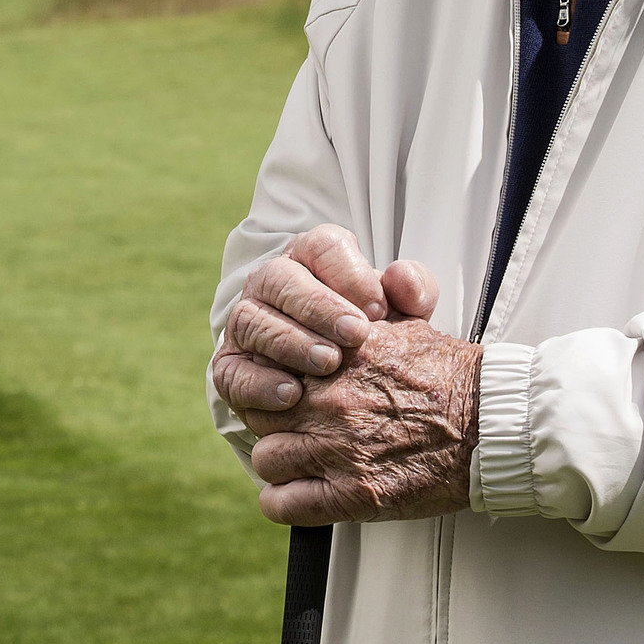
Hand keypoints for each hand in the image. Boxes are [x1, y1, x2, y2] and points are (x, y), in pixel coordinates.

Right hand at [211, 226, 436, 413]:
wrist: (342, 383)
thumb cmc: (374, 335)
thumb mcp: (403, 312)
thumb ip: (414, 291)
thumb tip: (402, 280)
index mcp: (311, 257)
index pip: (321, 247)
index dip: (348, 274)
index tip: (377, 309)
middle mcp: (271, 283)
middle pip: (280, 280)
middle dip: (318, 307)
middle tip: (356, 336)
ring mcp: (245, 323)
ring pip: (252, 322)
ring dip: (290, 343)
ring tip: (328, 364)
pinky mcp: (230, 366)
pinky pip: (232, 372)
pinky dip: (258, 384)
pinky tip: (291, 395)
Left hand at [239, 315, 479, 524]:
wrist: (493, 423)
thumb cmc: (453, 377)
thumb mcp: (406, 324)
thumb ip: (363, 312)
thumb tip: (341, 305)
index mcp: (340, 351)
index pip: (270, 362)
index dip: (276, 377)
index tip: (287, 388)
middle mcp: (332, 397)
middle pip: (263, 409)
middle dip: (275, 418)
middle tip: (295, 426)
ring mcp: (340, 447)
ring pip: (267, 456)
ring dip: (283, 461)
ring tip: (303, 461)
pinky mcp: (355, 493)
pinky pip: (284, 503)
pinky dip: (286, 503)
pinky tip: (301, 495)